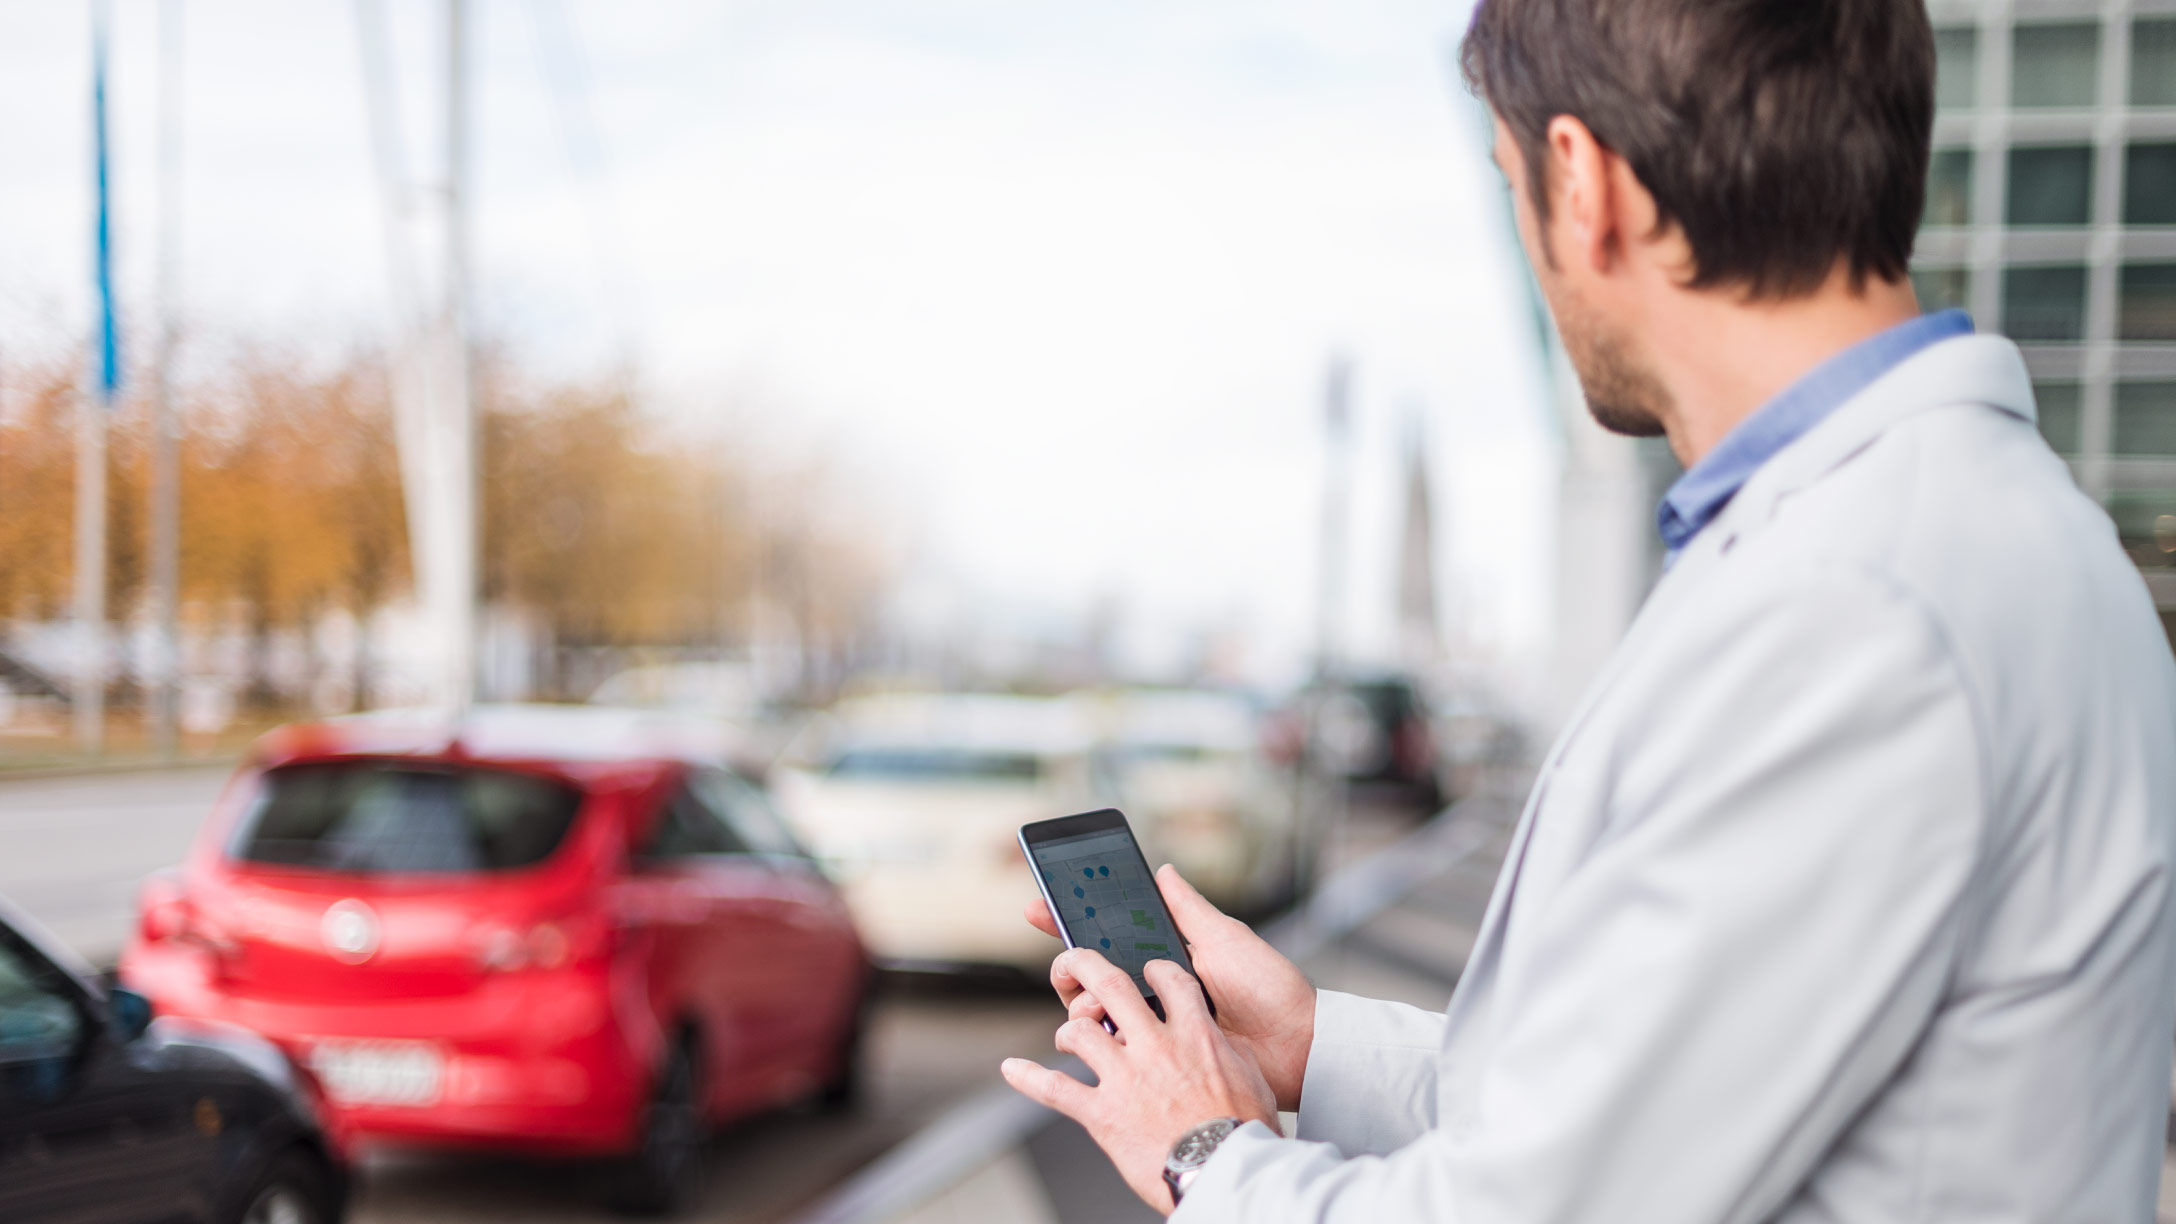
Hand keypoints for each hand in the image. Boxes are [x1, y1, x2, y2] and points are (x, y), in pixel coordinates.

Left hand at [1001, 953, 1279, 1213]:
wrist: (1224, 1171)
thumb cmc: (1243, 1133)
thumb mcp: (1251, 1079)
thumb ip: (1230, 1053)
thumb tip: (1222, 1044)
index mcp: (1196, 1035)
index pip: (1172, 980)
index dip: (1156, 968)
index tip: (1149, 968)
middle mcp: (1155, 1047)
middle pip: (1112, 986)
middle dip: (1086, 965)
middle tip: (1074, 961)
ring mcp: (1125, 1078)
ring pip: (1080, 1031)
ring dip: (1068, 1029)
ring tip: (1066, 1034)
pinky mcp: (1102, 1113)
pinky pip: (1056, 1089)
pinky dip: (1029, 1079)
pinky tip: (1013, 1070)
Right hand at [1025, 864, 1315, 1110]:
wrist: (1294, 1047)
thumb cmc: (1269, 988)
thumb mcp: (1225, 939)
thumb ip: (1187, 909)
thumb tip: (1161, 869)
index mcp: (1169, 957)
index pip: (1111, 933)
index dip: (1072, 919)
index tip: (1039, 906)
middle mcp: (1156, 990)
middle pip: (1093, 974)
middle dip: (1069, 966)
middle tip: (1068, 966)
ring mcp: (1154, 1025)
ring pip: (1094, 1010)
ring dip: (1082, 1001)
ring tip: (1094, 1004)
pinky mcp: (1157, 1059)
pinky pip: (1114, 1047)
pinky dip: (1099, 1036)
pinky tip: (1103, 1030)